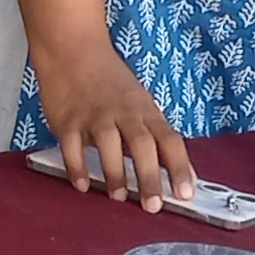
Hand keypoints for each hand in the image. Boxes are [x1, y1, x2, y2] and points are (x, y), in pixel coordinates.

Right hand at [27, 33, 195, 210]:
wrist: (74, 48)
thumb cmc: (109, 80)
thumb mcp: (140, 103)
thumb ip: (155, 134)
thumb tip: (177, 170)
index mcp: (145, 111)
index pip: (170, 140)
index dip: (180, 168)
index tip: (186, 193)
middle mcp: (123, 113)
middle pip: (142, 145)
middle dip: (150, 177)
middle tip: (153, 205)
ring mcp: (95, 116)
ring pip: (108, 145)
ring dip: (115, 173)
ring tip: (119, 196)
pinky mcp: (68, 120)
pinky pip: (73, 147)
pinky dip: (78, 167)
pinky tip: (83, 184)